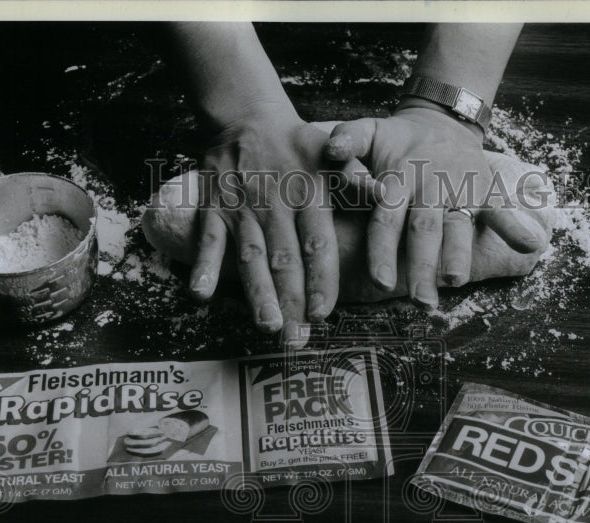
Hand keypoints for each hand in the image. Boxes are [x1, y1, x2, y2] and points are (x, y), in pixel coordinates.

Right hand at [188, 103, 343, 347]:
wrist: (245, 114)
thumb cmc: (298, 145)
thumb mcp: (333, 155)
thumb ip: (358, 182)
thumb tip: (389, 197)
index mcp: (309, 193)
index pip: (317, 243)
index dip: (319, 279)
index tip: (322, 312)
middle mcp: (276, 203)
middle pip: (284, 259)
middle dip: (291, 302)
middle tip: (297, 340)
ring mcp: (242, 208)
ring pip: (250, 255)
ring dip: (257, 293)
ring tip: (267, 327)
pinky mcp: (214, 208)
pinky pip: (207, 240)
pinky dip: (203, 267)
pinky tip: (201, 296)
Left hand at [324, 106, 549, 308]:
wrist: (442, 121)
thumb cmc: (397, 141)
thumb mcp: (371, 132)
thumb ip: (349, 141)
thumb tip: (330, 150)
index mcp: (398, 180)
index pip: (387, 220)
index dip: (384, 250)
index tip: (381, 281)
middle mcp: (429, 188)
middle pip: (424, 231)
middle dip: (422, 266)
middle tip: (420, 301)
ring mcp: (459, 191)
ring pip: (458, 227)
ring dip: (459, 255)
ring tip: (457, 281)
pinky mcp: (485, 191)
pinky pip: (502, 209)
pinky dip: (516, 226)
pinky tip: (531, 246)